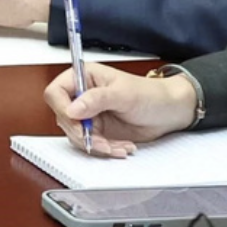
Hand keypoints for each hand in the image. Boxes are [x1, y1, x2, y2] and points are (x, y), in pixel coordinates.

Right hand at [46, 61, 197, 153]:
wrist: (169, 112)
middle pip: (64, 117)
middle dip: (82, 133)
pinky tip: (121, 146)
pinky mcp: (98, 130)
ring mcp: (90, 114)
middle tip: (101, 140)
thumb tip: (73, 108)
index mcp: (84, 77)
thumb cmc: (150, 94)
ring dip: (96, 144)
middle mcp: (83, 96)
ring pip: (76, 135)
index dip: (63, 108)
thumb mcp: (123, 94)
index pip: (57, 92)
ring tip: (117, 145)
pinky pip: (91, 144)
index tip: (78, 121)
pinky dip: (106, 149)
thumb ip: (96, 99)